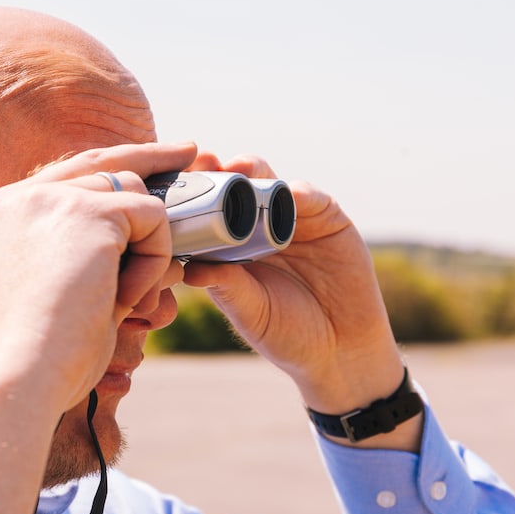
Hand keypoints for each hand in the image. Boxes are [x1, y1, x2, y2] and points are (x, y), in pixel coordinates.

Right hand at [0, 142, 193, 513]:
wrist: (14, 379)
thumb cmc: (34, 360)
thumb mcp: (50, 298)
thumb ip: (80, 260)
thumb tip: (140, 242)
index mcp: (1, 218)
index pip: (66, 176)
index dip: (111, 168)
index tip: (148, 161)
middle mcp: (19, 198)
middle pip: (102, 164)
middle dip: (150, 158)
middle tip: (192, 151)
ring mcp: (50, 199)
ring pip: (132, 194)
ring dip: (147, 248)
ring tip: (128, 302)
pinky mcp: (87, 213)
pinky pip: (152, 218)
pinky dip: (154, 262)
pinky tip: (127, 301)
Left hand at [183, 154, 403, 419]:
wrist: (341, 349)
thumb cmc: (285, 334)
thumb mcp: (251, 312)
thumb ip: (226, 288)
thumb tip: (188, 270)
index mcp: (230, 247)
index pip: (206, 212)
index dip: (192, 196)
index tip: (173, 185)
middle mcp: (258, 227)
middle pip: (235, 187)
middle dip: (218, 171)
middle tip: (203, 163)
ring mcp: (292, 219)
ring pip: (269, 182)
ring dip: (253, 170)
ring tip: (237, 168)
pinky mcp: (328, 219)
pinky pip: (310, 198)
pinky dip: (298, 193)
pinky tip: (287, 193)